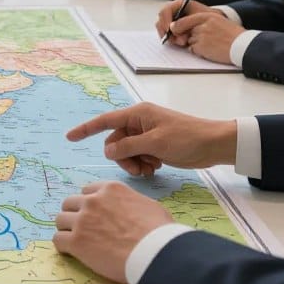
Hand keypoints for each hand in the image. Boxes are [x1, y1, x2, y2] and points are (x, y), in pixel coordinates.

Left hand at [53, 181, 173, 283]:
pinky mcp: (76, 242)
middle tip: (83, 228)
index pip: (87, 191)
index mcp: (110, 189)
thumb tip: (131, 209)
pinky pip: (58, 240)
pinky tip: (71, 252)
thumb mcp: (148, 206)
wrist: (154, 252)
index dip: (89, 203)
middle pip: (70, 203)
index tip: (93, 214)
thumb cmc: (159, 231)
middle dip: (74, 214)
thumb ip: (131, 202)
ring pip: (60, 220)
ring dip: (66, 229)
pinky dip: (63, 246)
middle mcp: (92, 201)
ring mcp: (82, 220)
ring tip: (75, 241)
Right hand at [66, 101, 237, 175]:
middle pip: (116, 142)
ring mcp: (147, 134)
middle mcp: (139, 122)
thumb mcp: (155, 143)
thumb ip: (128, 147)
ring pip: (126, 151)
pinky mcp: (155, 145)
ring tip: (150, 169)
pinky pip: (138, 156)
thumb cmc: (186, 139)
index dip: (86, 129)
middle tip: (139, 169)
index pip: (105, 121)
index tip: (69, 137)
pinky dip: (143, 164)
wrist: (214, 145)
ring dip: (134, 163)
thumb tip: (108, 150)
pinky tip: (156, 167)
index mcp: (137, 114)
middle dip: (123, 157)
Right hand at [155, 0, 212, 44]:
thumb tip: (172, 28)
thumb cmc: (210, 19)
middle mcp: (174, 12)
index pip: (165, 11)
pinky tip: (180, 43)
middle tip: (175, 40)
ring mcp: (173, 21)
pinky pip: (167, 35)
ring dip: (170, 37)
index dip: (165, 21)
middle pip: (161, 21)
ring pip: (162, 29)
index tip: (169, 31)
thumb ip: (184, 22)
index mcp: (180, 4)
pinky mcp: (174, 30)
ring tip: (182, 42)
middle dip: (167, 32)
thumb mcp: (199, 18)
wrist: (216, 25)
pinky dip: (172, 40)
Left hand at [171, 11, 243, 63]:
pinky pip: (192, 49)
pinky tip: (210, 50)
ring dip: (196, 44)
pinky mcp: (201, 47)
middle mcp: (202, 25)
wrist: (243, 45)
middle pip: (185, 31)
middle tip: (205, 39)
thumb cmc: (232, 35)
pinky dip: (198, 51)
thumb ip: (201, 22)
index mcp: (207, 16)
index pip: (184, 20)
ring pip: (189, 41)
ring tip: (211, 44)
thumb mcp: (218, 21)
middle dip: (190, 36)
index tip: (173, 28)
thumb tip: (178, 26)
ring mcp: (201, 36)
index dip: (177, 26)